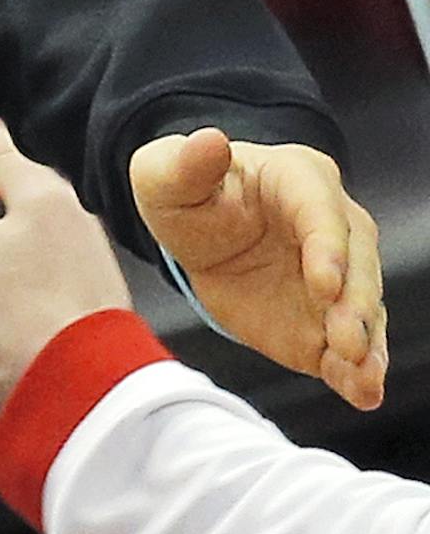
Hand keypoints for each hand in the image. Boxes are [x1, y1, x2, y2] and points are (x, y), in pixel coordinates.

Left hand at [131, 130, 385, 409]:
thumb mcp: (166, 175)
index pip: (321, 211)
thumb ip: (185, 163)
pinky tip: (362, 393)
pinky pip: (348, 346)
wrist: (198, 232)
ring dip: (366, 343)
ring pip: (362, 309)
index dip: (326, 245)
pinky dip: (358, 371)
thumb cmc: (187, 192)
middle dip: (353, 303)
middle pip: (355, 264)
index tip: (322, 280)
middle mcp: (334, 227)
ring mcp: (336, 277)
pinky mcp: (325, 320)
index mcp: (299, 180)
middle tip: (346, 339)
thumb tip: (209, 140)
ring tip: (363, 375)